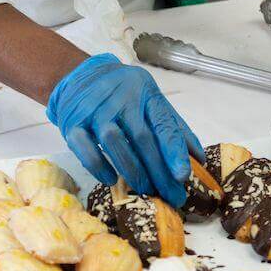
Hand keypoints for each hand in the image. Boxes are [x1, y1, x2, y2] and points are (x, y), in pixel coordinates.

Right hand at [47, 53, 202, 206]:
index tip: (183, 176)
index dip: (174, 150)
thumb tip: (199, 157)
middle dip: (158, 171)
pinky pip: (85, 147)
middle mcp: (119, 97)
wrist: (79, 75)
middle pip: (141, 137)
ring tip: (146, 189)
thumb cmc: (122, 92)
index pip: (162, 121)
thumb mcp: (150, 100)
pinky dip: (99, 166)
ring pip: (114, 141)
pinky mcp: (72, 122)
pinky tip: (111, 179)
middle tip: (171, 195)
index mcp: (144, 91)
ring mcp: (94, 109)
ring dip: (132, 170)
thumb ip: (173, 127)